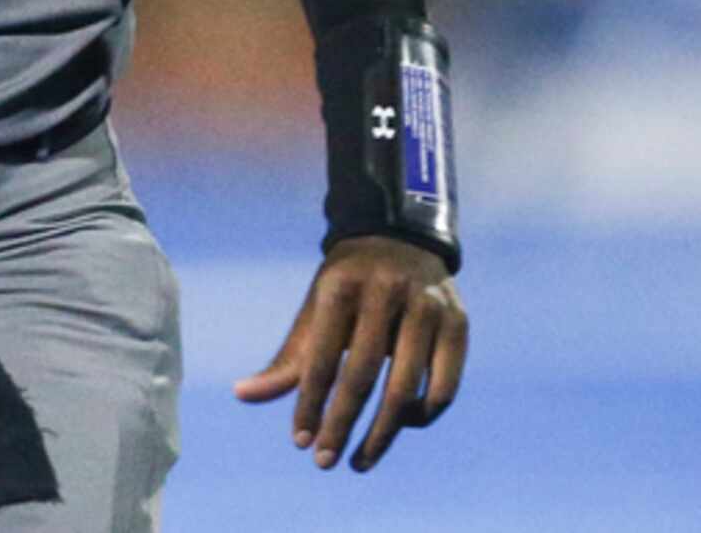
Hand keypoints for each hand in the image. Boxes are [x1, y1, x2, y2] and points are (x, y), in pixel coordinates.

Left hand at [233, 235, 467, 472]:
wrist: (401, 238)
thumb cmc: (348, 287)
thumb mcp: (315, 310)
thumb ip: (288, 359)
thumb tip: (242, 395)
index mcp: (343, 286)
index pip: (322, 358)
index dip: (310, 404)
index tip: (300, 443)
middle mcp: (388, 290)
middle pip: (363, 375)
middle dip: (341, 424)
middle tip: (324, 463)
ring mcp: (428, 305)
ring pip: (406, 388)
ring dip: (382, 434)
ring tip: (360, 461)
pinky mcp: (458, 322)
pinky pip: (443, 386)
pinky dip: (422, 415)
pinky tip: (402, 426)